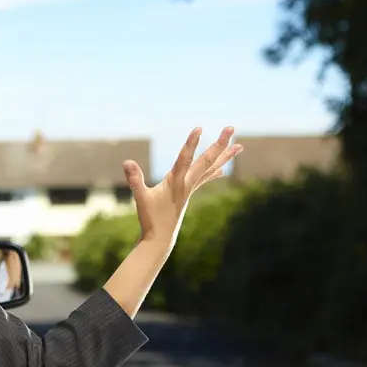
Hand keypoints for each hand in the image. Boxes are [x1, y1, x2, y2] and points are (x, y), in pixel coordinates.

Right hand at [123, 126, 242, 245]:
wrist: (160, 239)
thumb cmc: (150, 219)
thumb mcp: (140, 198)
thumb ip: (135, 180)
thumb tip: (126, 161)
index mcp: (176, 183)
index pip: (185, 159)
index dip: (191, 143)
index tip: (199, 128)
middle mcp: (187, 184)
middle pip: (206, 161)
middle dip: (219, 144)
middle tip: (231, 128)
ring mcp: (190, 188)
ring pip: (210, 168)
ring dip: (224, 156)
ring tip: (239, 146)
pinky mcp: (188, 193)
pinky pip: (205, 178)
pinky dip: (214, 171)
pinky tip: (223, 169)